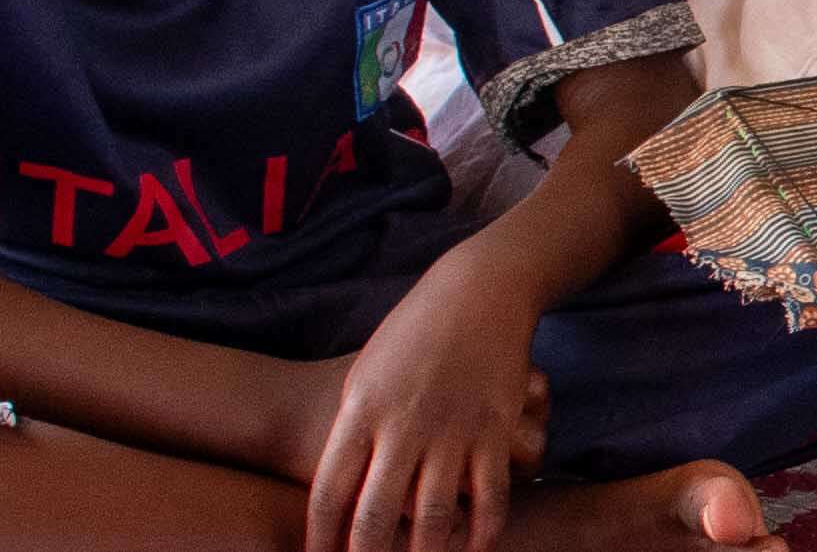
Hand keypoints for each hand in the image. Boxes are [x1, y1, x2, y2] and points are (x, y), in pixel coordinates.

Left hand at [297, 268, 556, 551]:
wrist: (477, 291)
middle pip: (375, 515)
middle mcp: (404, 426)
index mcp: (361, 411)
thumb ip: (355, 429)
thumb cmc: (412, 334)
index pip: (328, 492)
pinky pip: (489, 498)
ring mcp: (453, 430)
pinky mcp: (497, 431)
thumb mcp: (366, 374)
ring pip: (433, 517)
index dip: (319, 538)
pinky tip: (470, 550)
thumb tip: (341, 485)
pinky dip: (480, 534)